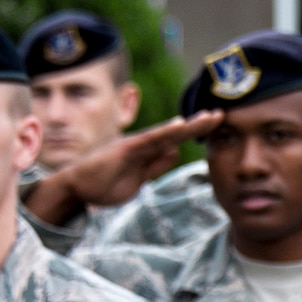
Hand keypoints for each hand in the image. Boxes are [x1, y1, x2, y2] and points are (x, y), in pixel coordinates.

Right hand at [24, 111, 221, 225]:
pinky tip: (179, 126)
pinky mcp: (125, 150)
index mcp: (148, 151)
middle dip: (200, 124)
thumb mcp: (139, 178)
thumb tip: (175, 152)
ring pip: (167, 133)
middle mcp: (143, 143)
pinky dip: (164, 132)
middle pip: (177, 132)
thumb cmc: (105, 183)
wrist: (78, 187)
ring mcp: (134, 145)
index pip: (177, 140)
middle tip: (223, 114)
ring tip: (209, 118)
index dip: (197, 132)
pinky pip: (149, 141)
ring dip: (189, 126)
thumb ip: (155, 165)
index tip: (218, 125)